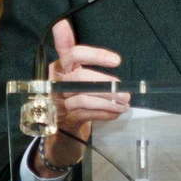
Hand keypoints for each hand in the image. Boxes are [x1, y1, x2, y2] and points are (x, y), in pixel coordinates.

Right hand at [36, 20, 127, 172]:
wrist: (63, 129)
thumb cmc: (75, 96)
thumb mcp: (79, 79)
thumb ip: (92, 68)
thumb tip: (117, 65)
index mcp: (61, 66)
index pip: (71, 52)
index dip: (92, 54)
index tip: (117, 61)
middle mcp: (55, 81)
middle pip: (79, 76)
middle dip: (105, 83)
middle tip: (123, 90)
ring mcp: (57, 102)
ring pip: (83, 98)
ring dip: (108, 101)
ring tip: (124, 103)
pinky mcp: (64, 119)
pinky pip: (85, 114)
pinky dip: (103, 113)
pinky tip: (115, 113)